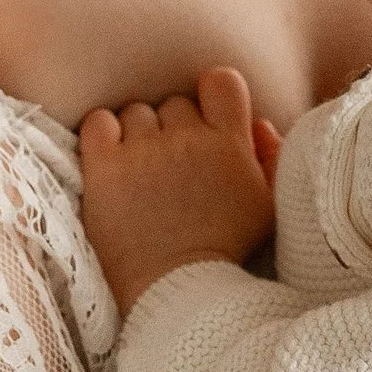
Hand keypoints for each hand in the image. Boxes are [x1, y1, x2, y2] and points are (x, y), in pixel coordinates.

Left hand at [79, 67, 278, 310]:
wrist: (174, 291)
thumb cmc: (224, 250)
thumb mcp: (267, 207)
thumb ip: (273, 158)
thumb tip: (260, 124)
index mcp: (230, 144)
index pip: (222, 81)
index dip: (213, 96)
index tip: (207, 121)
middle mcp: (187, 139)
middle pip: (175, 102)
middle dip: (175, 127)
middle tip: (173, 164)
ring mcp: (143, 152)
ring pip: (137, 112)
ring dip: (139, 134)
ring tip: (142, 169)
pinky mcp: (104, 169)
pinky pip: (98, 122)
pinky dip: (103, 133)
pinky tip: (112, 158)